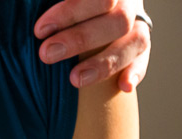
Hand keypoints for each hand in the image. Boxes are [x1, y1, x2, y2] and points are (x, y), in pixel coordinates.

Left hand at [35, 0, 150, 91]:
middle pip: (118, 20)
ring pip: (136, 41)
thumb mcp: (58, 3)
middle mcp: (127, 4)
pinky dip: (134, 73)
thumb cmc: (64, 8)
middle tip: (47, 54)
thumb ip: (50, 5)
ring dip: (104, 63)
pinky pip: (143, 60)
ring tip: (74, 79)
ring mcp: (138, 25)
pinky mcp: (140, 50)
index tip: (40, 30)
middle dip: (80, 39)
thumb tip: (38, 25)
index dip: (70, 12)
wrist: (88, 14)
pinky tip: (123, 86)